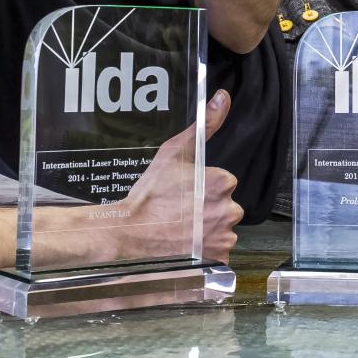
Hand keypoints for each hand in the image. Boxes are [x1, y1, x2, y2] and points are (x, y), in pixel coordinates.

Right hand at [83, 89, 241, 264]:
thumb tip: (223, 97)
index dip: (204, 187)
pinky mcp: (217, 260)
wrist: (128, 235)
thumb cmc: (149, 195)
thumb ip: (205, 125)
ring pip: (222, 230)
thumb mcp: (174, 153)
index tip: (185, 193)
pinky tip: (184, 245)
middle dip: (208, 209)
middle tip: (180, 212)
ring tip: (180, 230)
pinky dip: (205, 251)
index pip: (224, 182)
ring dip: (208, 230)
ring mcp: (224, 238)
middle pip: (225, 206)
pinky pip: (218, 253)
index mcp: (222, 182)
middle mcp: (229, 210)